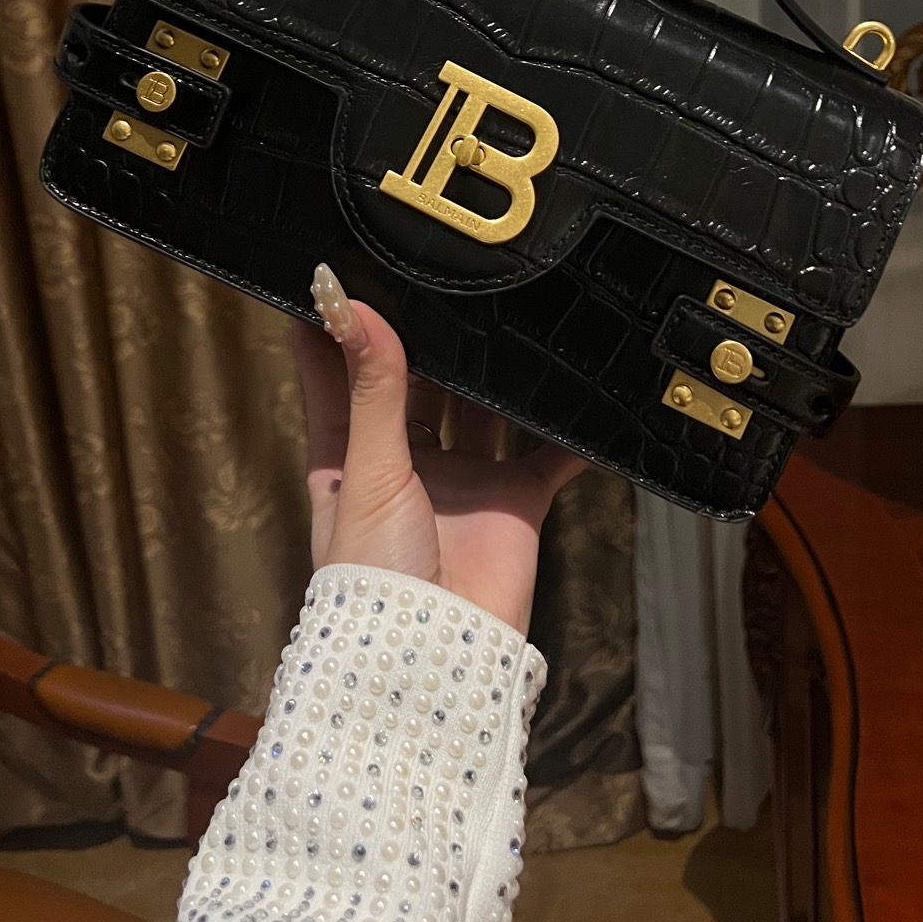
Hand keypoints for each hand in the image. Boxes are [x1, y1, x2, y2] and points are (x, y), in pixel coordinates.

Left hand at [295, 263, 584, 632]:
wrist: (434, 661)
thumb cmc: (372, 578)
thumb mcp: (367, 470)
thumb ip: (372, 386)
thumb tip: (347, 303)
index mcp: (349, 451)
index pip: (337, 369)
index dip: (340, 319)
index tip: (347, 260)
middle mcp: (405, 458)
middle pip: (418, 377)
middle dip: (432, 332)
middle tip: (451, 267)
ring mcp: (462, 478)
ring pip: (484, 404)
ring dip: (498, 368)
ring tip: (516, 307)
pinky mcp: (513, 500)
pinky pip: (550, 454)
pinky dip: (570, 428)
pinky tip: (585, 388)